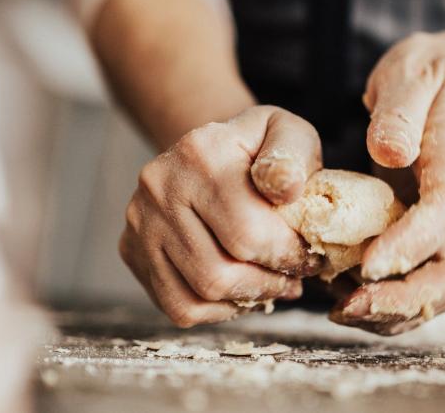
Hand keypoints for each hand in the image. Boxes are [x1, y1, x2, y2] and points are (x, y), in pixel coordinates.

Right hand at [120, 106, 323, 326]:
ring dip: (247, 299)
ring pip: (199, 295)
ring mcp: (140, 222)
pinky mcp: (132, 250)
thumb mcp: (286, 133)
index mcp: (200, 152)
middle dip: (270, 283)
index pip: (247, 232)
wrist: (210, 152)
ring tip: (273, 284)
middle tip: (295, 277)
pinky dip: (218, 309)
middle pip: (219, 272)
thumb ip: (293, 156)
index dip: (290, 256)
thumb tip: (287, 189)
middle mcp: (160, 186)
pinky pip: (178, 306)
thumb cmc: (258, 150)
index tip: (312, 258)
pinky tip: (242, 291)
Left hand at [330, 31, 444, 334]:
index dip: (411, 244)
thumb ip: (400, 109)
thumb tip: (389, 152)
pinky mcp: (438, 240)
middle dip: (406, 298)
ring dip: (397, 312)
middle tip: (348, 306)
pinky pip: (425, 286)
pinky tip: (349, 299)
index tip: (367, 265)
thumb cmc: (428, 78)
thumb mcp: (411, 73)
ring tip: (342, 310)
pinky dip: (392, 306)